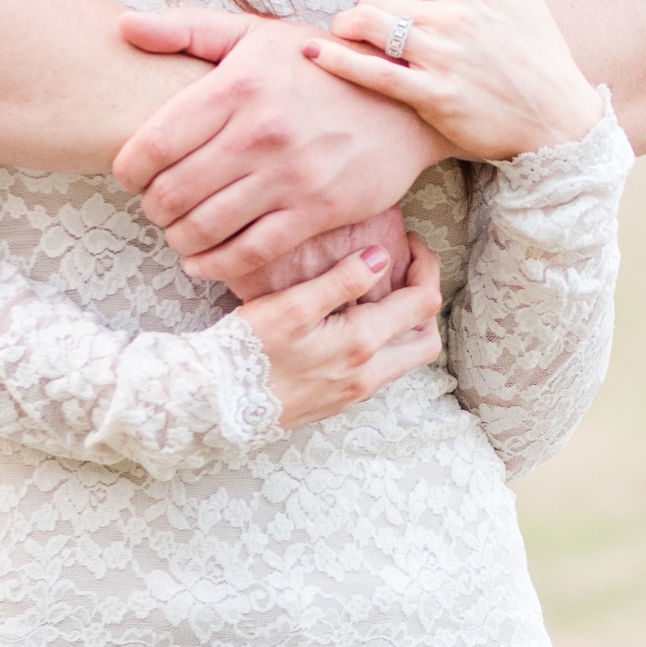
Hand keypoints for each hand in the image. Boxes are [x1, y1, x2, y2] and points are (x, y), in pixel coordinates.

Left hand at [111, 7, 449, 287]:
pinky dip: (216, 265)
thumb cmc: (319, 64)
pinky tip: (202, 261)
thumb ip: (187, 29)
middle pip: (173, 191)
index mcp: (238, 85)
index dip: (128, 169)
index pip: (154, 142)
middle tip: (153, 205)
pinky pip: (251, 252)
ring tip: (176, 230)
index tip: (130, 174)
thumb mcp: (256, 33)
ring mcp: (291, 175)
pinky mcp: (319, 210)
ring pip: (206, 226)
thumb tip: (123, 27)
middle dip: (151, 206)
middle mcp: (261, 131)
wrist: (405, 101)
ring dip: (178, 237)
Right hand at [238, 237, 445, 429]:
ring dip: (403, 326)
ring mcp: (355, 392)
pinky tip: (351, 327)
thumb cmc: (249, 350)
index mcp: (362, 343)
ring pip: (404, 359)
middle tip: (405, 273)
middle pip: (426, 339)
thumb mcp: (292, 305)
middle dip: (424, 302)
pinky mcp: (338, 402)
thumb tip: (381, 257)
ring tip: (378, 297)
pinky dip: (382, 345)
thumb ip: (341, 280)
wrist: (219, 402)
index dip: (425, 267)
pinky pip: (379, 372)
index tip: (407, 244)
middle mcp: (369, 374)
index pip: (422, 303)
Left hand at [310, 0, 603, 160]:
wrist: (562, 120)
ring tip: (343, 40)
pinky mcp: (435, 96)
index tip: (376, 6)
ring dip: (343, 32)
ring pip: (366, 26)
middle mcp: (452, 15)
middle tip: (359, 28)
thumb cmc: (541, 54)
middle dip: (357, 10)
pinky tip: (314, 55)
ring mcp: (443, 56)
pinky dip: (338, 61)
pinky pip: (372, 72)